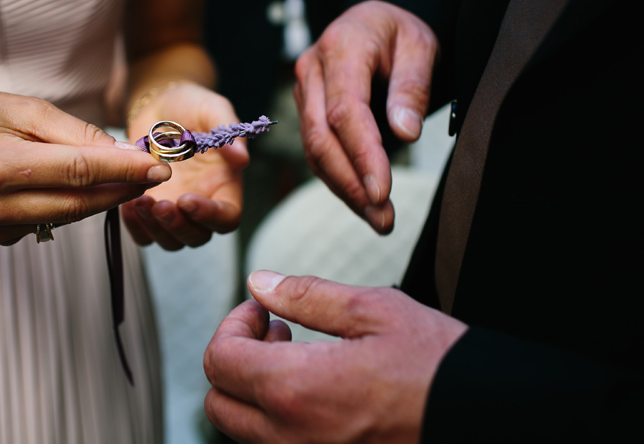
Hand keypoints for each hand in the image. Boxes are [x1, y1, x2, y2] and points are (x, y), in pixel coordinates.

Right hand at [0, 89, 171, 244]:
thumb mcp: (24, 107)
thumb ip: (75, 132)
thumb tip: (124, 153)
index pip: (76, 172)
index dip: (123, 170)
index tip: (159, 167)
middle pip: (77, 203)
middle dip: (122, 188)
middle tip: (154, 174)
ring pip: (67, 216)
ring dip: (99, 197)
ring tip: (120, 173)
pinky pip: (48, 222)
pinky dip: (68, 204)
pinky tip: (67, 185)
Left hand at [121, 82, 247, 249]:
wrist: (157, 105)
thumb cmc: (191, 105)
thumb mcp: (212, 109)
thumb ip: (229, 132)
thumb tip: (242, 159)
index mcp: (224, 186)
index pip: (227, 217)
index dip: (210, 215)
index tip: (187, 198)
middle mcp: (201, 204)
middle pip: (197, 236)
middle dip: (178, 225)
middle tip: (159, 204)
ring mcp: (174, 209)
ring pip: (170, 240)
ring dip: (155, 228)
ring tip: (138, 203)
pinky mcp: (149, 209)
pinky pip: (144, 234)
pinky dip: (136, 228)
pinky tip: (126, 208)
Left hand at [203, 271, 466, 443]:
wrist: (491, 419)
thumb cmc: (437, 364)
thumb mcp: (373, 311)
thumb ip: (306, 296)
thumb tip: (258, 283)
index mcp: (296, 389)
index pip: (219, 360)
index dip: (232, 324)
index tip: (263, 309)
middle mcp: (292, 437)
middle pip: (220, 403)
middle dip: (235, 359)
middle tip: (276, 331)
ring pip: (246, 432)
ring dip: (254, 391)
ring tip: (298, 357)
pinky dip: (279, 419)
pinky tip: (317, 391)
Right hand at [294, 0, 437, 233]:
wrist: (375, 22)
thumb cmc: (400, 32)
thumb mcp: (421, 46)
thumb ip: (413, 86)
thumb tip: (405, 132)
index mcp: (341, 48)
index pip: (346, 112)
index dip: (362, 156)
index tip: (383, 192)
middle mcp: (312, 71)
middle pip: (322, 138)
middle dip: (351, 184)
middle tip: (383, 219)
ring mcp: (304, 92)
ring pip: (315, 150)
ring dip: (345, 189)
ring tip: (379, 219)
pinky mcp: (307, 110)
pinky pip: (317, 151)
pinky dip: (339, 179)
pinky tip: (363, 201)